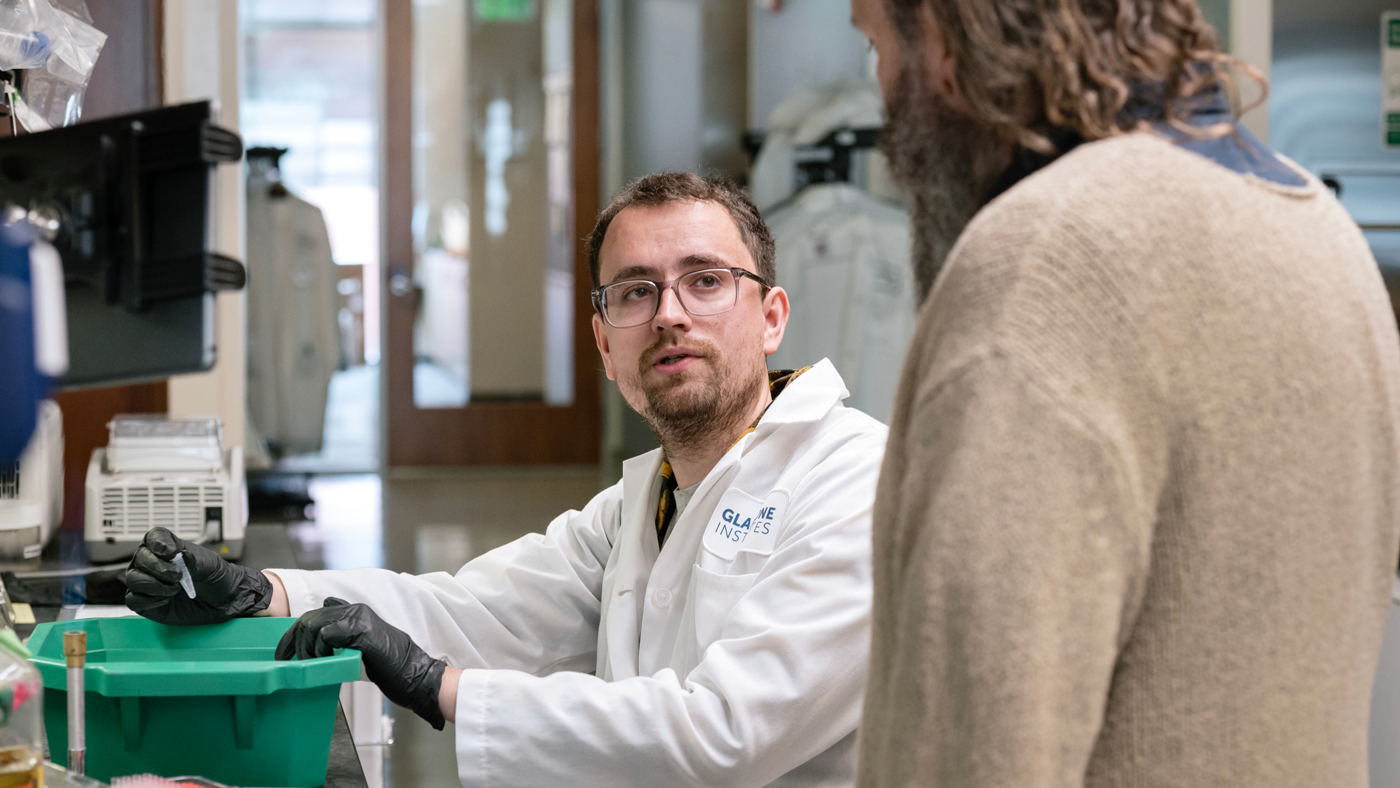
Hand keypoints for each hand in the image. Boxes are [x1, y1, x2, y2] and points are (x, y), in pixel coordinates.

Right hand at [124, 527, 273, 625]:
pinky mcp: (144, 602)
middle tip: (178, 575)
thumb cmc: (213, 577)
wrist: (220, 600)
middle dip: (158, 567)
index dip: (158, 542)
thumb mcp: (208, 564)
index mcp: (167, 547)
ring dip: (154, 584)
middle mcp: (152, 562)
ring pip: (133, 579)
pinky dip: (149, 600)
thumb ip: (193, 559)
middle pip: (140, 558)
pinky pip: (133, 600)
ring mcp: (146, 582)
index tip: (170, 551)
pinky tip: (166, 599)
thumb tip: (180, 555)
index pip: (153, 537)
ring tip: (175, 588)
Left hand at [276, 597, 447, 729]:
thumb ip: (342, 638)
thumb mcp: (360, 648)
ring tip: (311, 664)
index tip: (284, 652)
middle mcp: (355, 609)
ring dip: (306, 647)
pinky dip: (319, 649)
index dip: (294, 632)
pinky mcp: (361, 630)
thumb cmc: (390, 666)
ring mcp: (358, 618)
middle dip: (293, 641)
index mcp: (355, 611)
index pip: (315, 613)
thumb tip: (315, 642)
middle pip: (309, 617)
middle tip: (289, 661)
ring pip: (314, 624)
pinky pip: (327, 634)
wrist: (414, 674)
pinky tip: (324, 661)